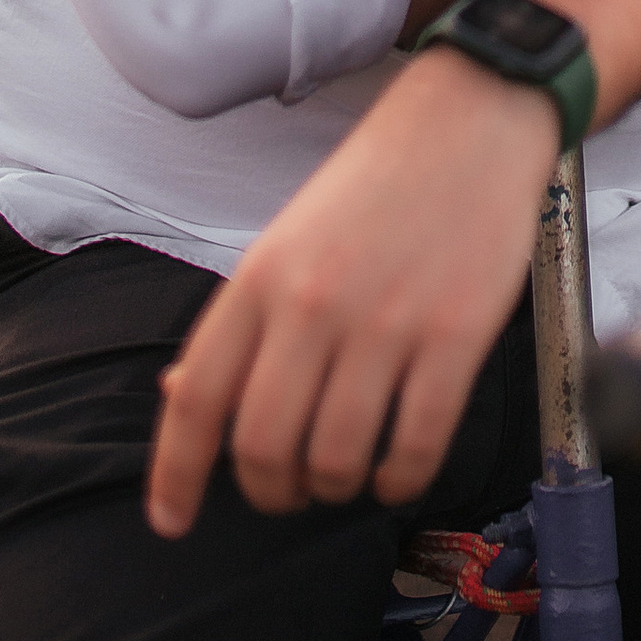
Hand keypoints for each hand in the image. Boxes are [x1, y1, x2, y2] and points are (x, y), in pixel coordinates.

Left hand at [147, 51, 559, 531]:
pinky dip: (400, 480)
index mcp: (260, 278)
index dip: (175, 475)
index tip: (172, 520)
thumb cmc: (376, 184)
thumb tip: (184, 396)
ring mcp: (386, 322)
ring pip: (336, 460)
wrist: (468, 120)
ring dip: (335, 489)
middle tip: (288, 490)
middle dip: (270, 492)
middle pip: (263, 448)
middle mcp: (312, 304)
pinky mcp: (456, 336)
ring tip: (347, 473)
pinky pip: (415, 447)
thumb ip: (241, 323)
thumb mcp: (286, 240)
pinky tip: (397, 468)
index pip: (198, 399)